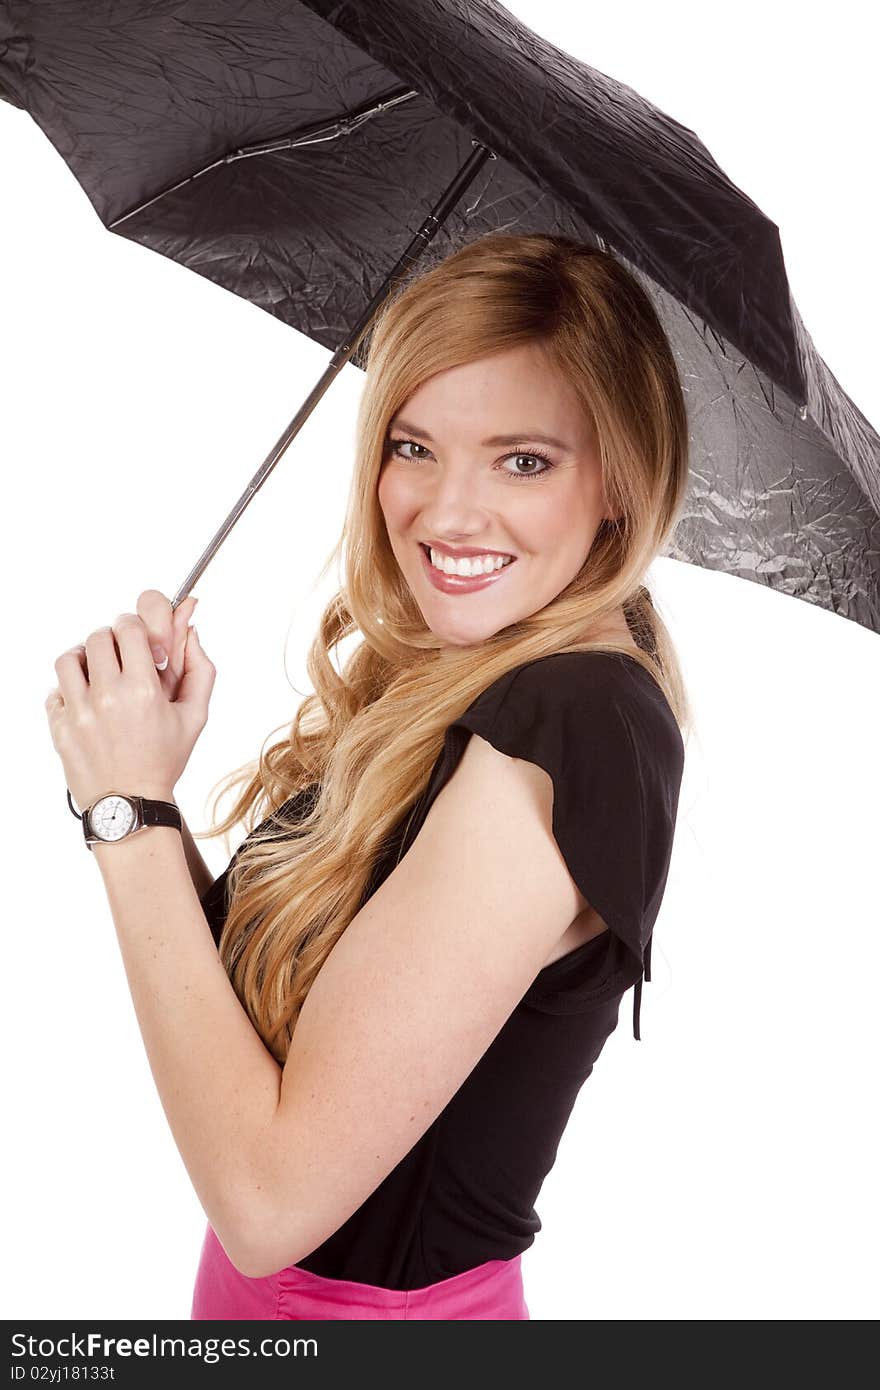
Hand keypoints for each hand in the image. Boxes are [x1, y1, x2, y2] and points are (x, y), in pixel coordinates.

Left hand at [45, 590, 215, 809]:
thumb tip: (191, 631)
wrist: (131, 803)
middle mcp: (108, 697)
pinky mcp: (60, 728)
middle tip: (119, 658)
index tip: (138, 642)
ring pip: (69, 659)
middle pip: (97, 638)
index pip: (128, 628)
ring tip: (96, 674)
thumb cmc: (164, 761)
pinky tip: (85, 702)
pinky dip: (68, 691)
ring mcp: (79, 712)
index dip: (134, 629)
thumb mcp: (195, 717)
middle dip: (111, 641)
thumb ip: (200, 671)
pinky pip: (54, 692)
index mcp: (143, 690)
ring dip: (84, 659)